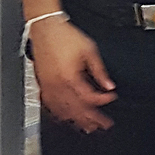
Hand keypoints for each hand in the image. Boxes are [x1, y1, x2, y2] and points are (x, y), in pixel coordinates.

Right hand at [31, 17, 115, 131]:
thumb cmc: (64, 36)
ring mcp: (48, 86)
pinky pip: (50, 105)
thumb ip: (100, 71)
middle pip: (76, 110)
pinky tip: (65, 117)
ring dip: (76, 120)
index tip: (112, 98)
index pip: (89, 98)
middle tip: (103, 125)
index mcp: (70, 77)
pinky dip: (59, 113)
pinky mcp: (42, 84)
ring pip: (62, 111)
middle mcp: (57, 85)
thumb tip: (109, 85)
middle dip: (91, 119)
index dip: (103, 100)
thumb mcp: (89, 50)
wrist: (45, 27)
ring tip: (87, 127)